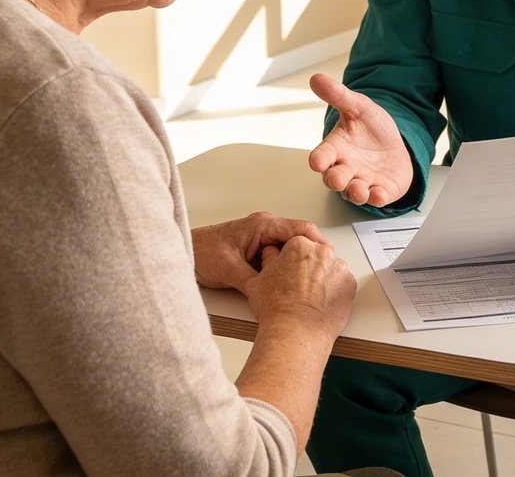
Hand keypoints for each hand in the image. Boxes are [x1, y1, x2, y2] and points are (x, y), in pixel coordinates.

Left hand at [192, 212, 328, 291]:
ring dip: (300, 265)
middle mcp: (265, 230)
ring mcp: (263, 241)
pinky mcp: (259, 253)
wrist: (184, 253)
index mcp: (262, 224)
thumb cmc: (201, 251)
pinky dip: (287, 270)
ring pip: (291, 252)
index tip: (330, 258)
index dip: (318, 243)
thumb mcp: (228, 268)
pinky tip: (290, 284)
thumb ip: (253, 278)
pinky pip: (280, 260)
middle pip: (300, 241)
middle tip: (324, 275)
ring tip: (310, 282)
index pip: (300, 229)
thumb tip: (272, 291)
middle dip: (313, 257)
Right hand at [243, 236, 356, 337]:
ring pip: (331, 269)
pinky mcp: (350, 284)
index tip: (290, 273)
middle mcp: (321, 252)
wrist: (295, 331)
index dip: (292, 261)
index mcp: (299, 245)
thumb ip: (267, 259)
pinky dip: (335, 291)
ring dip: (324, 279)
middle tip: (298, 287)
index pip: (298, 245)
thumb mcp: (258, 279)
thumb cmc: (276, 308)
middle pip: (316, 255)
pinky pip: (343, 284)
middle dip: (309, 268)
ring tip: (310, 297)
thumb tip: (271, 254)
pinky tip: (322, 302)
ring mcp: (338, 268)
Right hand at [308, 73, 413, 206]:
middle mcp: (345, 168)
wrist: (396, 144)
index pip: (322, 156)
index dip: (319, 160)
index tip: (316, 161)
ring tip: (358, 189)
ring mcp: (362, 181)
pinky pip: (376, 198)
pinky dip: (377, 198)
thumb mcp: (359, 107)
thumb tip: (316, 78)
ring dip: (355, 192)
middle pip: (334, 179)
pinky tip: (379, 194)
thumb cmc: (371, 129)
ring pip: (353, 192)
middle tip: (336, 178)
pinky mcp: (380, 191)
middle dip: (335, 180)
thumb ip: (339, 96)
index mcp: (336, 149)